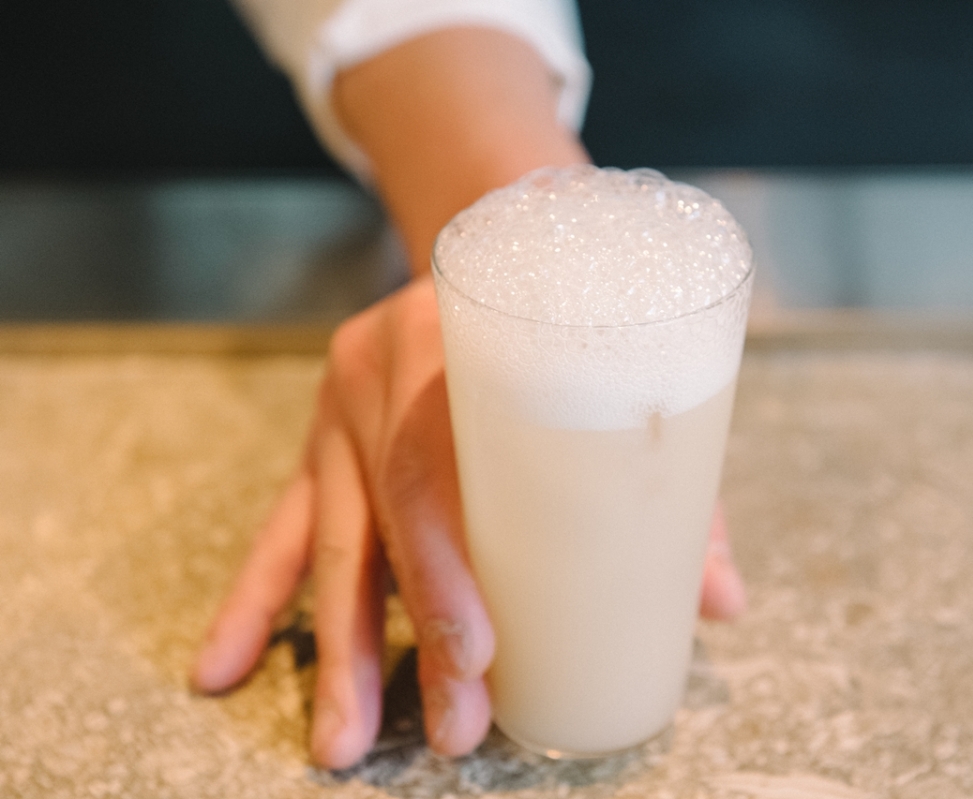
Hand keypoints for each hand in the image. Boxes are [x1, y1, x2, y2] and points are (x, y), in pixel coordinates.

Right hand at [191, 276, 745, 767]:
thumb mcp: (619, 371)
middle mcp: (376, 371)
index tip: (480, 656)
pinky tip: (221, 666)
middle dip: (406, 640)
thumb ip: (673, 482)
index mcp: (451, 340)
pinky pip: (282, 528)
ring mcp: (339, 410)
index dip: (447, 566)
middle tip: (448, 730)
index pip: (431, 464)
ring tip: (339, 742)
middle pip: (381, 519)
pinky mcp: (324, 444)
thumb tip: (722, 606)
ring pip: (326, 538)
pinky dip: (257, 600)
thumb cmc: (566, 311)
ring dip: (334, 649)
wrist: (494, 231)